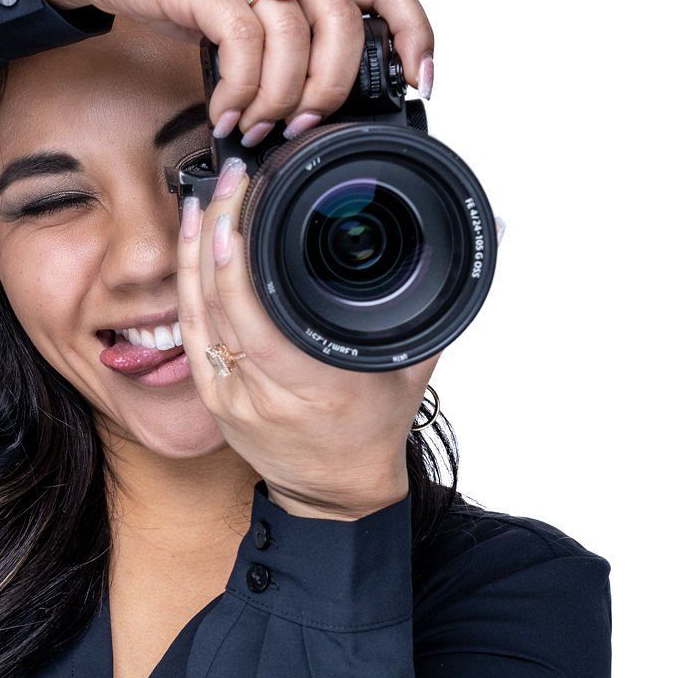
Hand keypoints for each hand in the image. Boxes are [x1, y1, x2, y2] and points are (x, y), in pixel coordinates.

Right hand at [19, 0, 434, 139]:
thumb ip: (284, 36)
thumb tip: (314, 105)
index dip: (415, 37)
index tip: (420, 85)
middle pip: (346, 24)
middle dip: (331, 90)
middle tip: (303, 126)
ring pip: (295, 40)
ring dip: (278, 101)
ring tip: (252, 128)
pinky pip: (243, 45)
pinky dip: (239, 93)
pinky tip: (224, 113)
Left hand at [176, 155, 439, 518]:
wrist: (336, 495)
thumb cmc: (376, 429)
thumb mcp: (414, 367)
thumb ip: (445, 300)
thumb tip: (488, 235)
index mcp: (313, 386)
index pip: (257, 313)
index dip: (237, 258)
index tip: (244, 202)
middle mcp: (264, 393)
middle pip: (219, 302)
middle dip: (215, 233)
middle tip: (228, 182)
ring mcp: (232, 397)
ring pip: (196, 313)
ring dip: (193, 253)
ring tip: (203, 199)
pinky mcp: (214, 398)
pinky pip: (192, 334)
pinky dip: (188, 287)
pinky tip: (192, 250)